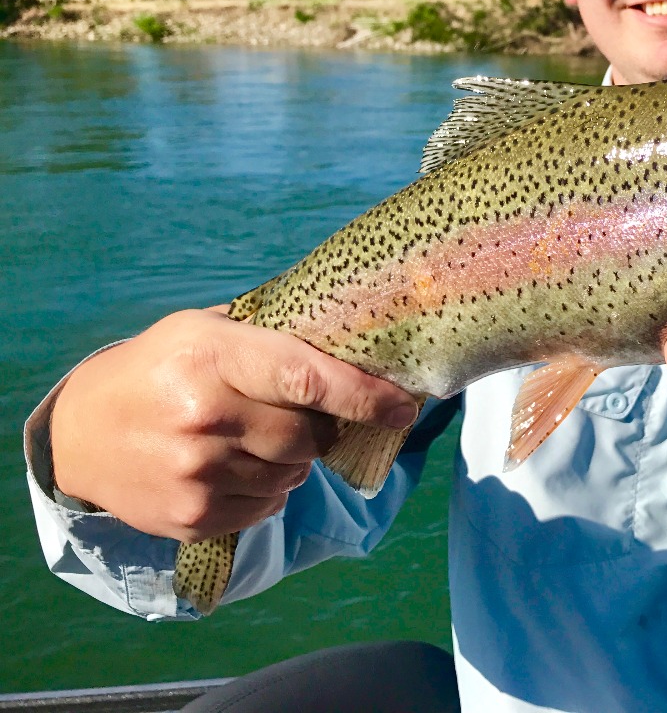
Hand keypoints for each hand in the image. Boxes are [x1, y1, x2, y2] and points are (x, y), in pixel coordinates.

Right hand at [49, 307, 418, 542]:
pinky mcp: (193, 517)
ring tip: (254, 438)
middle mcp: (206, 417)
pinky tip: (233, 466)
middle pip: (309, 436)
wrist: (81, 432)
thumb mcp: (206, 329)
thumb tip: (359, 348)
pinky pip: (268, 507)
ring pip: (293, 475)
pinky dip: (267, 489)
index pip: (307, 379)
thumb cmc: (161, 367)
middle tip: (303, 416)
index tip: (404, 406)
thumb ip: (274, 338)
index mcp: (213, 356)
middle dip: (322, 429)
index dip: (364, 396)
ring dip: (293, 461)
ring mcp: (198, 474)